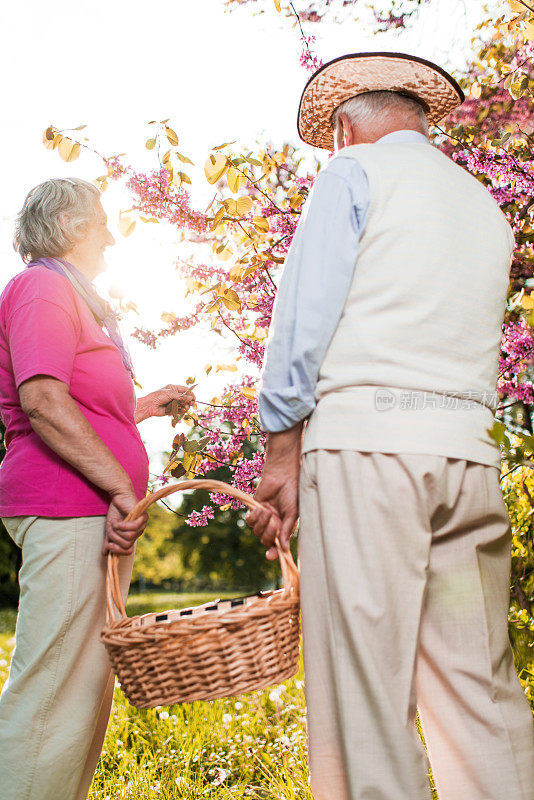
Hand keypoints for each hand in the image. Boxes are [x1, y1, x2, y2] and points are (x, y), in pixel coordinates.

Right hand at [102, 488, 148, 555]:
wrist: (119, 497)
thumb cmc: (116, 512)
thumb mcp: (110, 529)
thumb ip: (109, 540)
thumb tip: (104, 553)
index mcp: (132, 536)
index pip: (128, 551)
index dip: (118, 551)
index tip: (110, 545)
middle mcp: (139, 532)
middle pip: (127, 545)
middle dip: (116, 539)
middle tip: (111, 530)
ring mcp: (142, 525)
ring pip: (129, 537)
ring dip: (118, 532)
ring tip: (114, 524)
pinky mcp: (143, 517)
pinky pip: (133, 528)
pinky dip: (122, 526)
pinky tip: (118, 522)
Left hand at [135, 384, 195, 423]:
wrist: (150, 405)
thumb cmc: (158, 396)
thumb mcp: (170, 393)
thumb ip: (181, 396)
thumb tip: (190, 398)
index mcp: (173, 389)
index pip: (185, 390)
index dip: (190, 393)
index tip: (194, 398)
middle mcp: (174, 395)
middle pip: (185, 398)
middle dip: (189, 401)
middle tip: (191, 404)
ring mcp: (173, 402)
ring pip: (183, 404)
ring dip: (186, 406)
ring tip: (186, 408)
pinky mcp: (172, 409)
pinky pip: (179, 410)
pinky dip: (182, 410)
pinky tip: (182, 410)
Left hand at [245, 423, 302, 559]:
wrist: (283, 475)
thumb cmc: (292, 492)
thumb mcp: (293, 513)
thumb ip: (287, 530)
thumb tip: (284, 549)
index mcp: (285, 528)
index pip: (278, 546)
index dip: (274, 553)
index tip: (270, 556)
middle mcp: (274, 525)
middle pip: (266, 541)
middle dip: (268, 535)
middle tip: (273, 523)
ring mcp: (264, 518)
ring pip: (257, 532)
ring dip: (261, 523)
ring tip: (267, 511)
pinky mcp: (255, 509)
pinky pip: (250, 521)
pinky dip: (254, 517)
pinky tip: (260, 508)